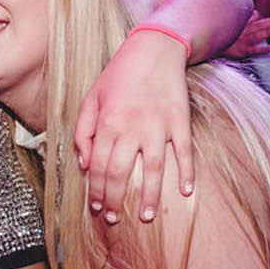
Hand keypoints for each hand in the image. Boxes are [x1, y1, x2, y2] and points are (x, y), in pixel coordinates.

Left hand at [74, 28, 193, 223]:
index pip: (98, 166)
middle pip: (121, 172)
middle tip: (113, 218)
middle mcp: (132, 128)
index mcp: (107, 123)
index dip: (96, 190)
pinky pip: (184, 152)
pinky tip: (185, 192)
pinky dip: (186, 172)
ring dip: (148, 195)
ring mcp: (158, 126)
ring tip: (145, 216)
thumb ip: (83, 131)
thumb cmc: (119, 75)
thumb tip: (84, 163)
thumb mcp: (91, 98)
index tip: (96, 207)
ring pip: (153, 168)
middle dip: (115, 199)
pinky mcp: (180, 122)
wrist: (154, 50)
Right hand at [222, 12, 269, 59]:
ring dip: (268, 31)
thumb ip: (242, 18)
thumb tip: (254, 13)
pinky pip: (254, 49)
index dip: (259, 16)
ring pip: (258, 35)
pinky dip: (262, 49)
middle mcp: (243, 31)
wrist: (210, 46)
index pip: (252, 18)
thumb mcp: (228, 24)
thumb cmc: (219, 36)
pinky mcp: (242, 50)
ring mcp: (243, 41)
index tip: (267, 15)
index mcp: (240, 25)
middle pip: (259, 25)